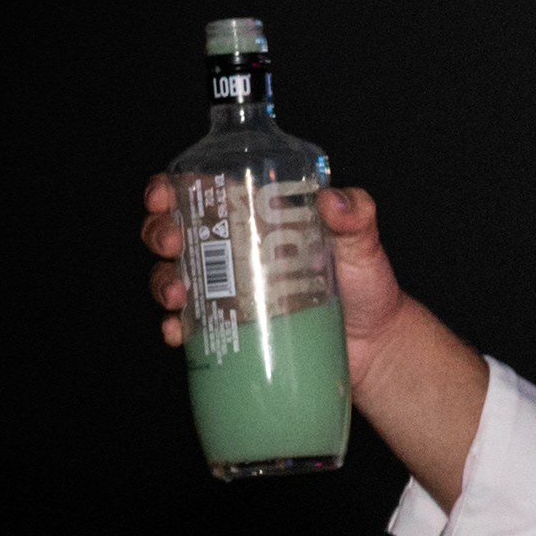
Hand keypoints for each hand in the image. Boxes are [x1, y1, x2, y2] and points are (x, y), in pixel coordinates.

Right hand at [141, 177, 414, 386]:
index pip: (201, 193)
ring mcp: (229, 292)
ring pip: (173, 277)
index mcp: (256, 220)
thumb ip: (356, 217)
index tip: (164, 194)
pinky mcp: (231, 328)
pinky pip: (190, 326)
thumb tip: (333, 199)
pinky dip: (176, 328)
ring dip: (162, 281)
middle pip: (175, 232)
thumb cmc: (367, 287)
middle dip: (158, 233)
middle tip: (171, 243)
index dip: (169, 188)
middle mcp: (235, 253)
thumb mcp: (363, 244)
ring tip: (177, 293)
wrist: (377, 346)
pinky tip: (177, 331)